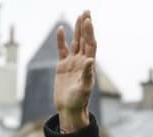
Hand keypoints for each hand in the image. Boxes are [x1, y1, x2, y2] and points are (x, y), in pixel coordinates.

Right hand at [54, 11, 95, 131]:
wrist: (69, 109)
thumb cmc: (78, 101)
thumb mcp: (84, 89)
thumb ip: (87, 74)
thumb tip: (91, 60)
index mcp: (88, 65)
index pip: (90, 44)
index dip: (89, 32)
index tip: (88, 19)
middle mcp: (82, 61)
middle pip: (84, 40)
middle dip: (86, 26)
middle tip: (86, 11)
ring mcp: (73, 63)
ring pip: (75, 42)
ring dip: (77, 29)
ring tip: (80, 16)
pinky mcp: (63, 66)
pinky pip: (62, 50)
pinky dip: (62, 40)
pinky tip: (62, 30)